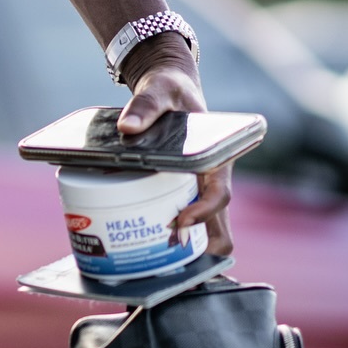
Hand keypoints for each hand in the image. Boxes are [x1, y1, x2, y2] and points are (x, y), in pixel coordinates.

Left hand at [117, 36, 232, 255]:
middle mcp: (211, 179)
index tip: (179, 222)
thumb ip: (146, 105)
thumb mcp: (160, 90)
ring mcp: (199, 189)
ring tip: (156, 258)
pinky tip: (149, 244)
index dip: (204, 213)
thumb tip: (126, 128)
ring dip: (189, 249)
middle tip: (165, 254)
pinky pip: (188, 222)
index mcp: (216, 157)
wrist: (170, 89)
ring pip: (207, 232)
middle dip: (200, 248)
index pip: (220, 194)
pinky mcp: (184, 192)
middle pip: (219, 227)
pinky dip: (177, 238)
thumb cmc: (171, 90)